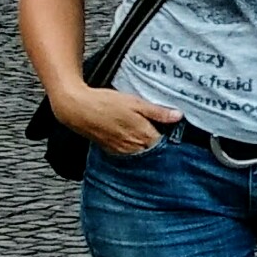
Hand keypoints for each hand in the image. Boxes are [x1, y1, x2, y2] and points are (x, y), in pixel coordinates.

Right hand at [52, 83, 181, 155]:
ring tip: (145, 133)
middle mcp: (133, 148)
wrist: (78, 109)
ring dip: (145, 146)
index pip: (165, 143)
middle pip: (153, 150)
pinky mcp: (111, 150)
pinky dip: (132, 147)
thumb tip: (179, 116)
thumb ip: (158, 112)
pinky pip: (127, 153)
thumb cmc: (106, 103)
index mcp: (143, 136)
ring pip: (140, 153)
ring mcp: (121, 151)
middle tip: (160, 131)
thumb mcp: (136, 103)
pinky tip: (130, 137)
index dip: (170, 136)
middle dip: (159, 143)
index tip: (172, 128)